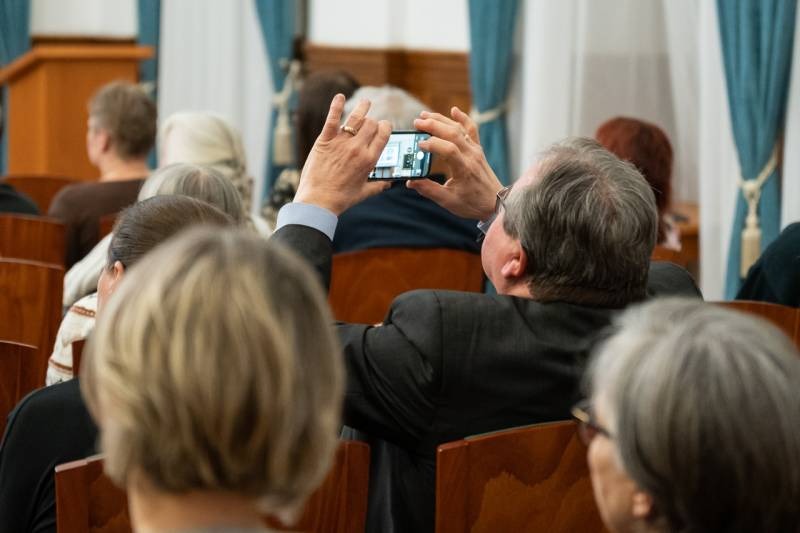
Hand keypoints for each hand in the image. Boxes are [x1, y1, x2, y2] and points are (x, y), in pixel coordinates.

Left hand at [295, 94, 391, 214]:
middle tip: (371, 121)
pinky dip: (336, 106)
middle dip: (374, 121)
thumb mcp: (364, 193)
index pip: (384, 134)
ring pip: (356, 118)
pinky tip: (340, 96)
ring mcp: (341, 143)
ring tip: (366, 102)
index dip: (386, 127)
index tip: (385, 126)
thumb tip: (389, 183)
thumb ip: (378, 186)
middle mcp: (357, 148)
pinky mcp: (324, 141)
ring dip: (363, 107)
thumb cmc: (341, 199)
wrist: (318, 201)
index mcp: (369, 160)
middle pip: (371, 124)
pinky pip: (332, 119)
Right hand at [408, 107, 501, 219]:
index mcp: (463, 169)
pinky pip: (472, 130)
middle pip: (452, 133)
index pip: (448, 150)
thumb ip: (428, 190)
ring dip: (442, 119)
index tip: (418, 145)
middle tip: (416, 122)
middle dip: (433, 125)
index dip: (432, 144)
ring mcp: (476, 150)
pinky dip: (463, 118)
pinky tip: (454, 110)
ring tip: (424, 115)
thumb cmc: (472, 204)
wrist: (495, 203)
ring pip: (459, 129)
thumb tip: (410, 182)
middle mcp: (471, 156)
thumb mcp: (448, 201)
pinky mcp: (478, 149)